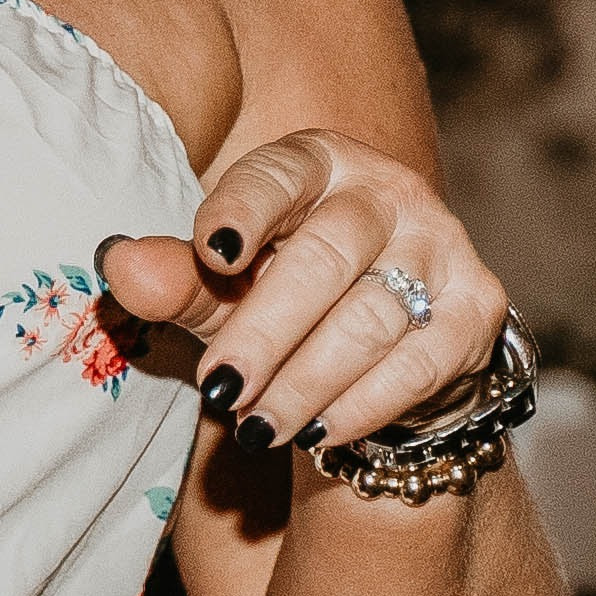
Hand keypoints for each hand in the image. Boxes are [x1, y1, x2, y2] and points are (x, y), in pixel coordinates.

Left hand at [98, 130, 510, 469]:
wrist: (385, 351)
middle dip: (266, 331)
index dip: (243, 210)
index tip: (212, 255)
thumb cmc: (287, 301)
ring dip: (308, 381)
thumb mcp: (227, 288)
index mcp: (319, 161)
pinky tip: (319, 434)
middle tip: (220, 389)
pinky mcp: (477, 307)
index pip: (278, 173)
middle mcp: (388, 191)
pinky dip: (364, 404)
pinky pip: (420, 362)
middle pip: (325, 255)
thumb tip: (118, 265)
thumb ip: (178, 277)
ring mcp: (443, 245)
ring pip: (372, 317)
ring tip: (257, 428)